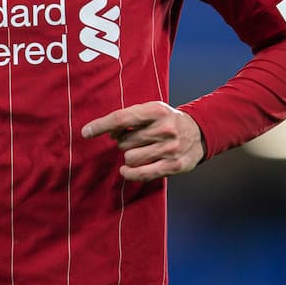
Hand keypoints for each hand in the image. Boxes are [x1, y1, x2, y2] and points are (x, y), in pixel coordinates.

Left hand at [81, 101, 204, 181]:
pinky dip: (130, 173)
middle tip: (132, 138)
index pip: (122, 118)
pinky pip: (142, 173)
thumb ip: (131, 118)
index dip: (101, 125)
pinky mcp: (174, 166)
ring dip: (129, 156)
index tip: (86, 132)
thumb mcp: (152, 110)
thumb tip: (108, 132)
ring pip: (131, 158)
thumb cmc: (167, 120)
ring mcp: (170, 148)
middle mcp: (165, 129)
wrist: (200, 132)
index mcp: (157, 110)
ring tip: (139, 150)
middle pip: (124, 141)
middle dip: (122, 141)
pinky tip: (125, 169)